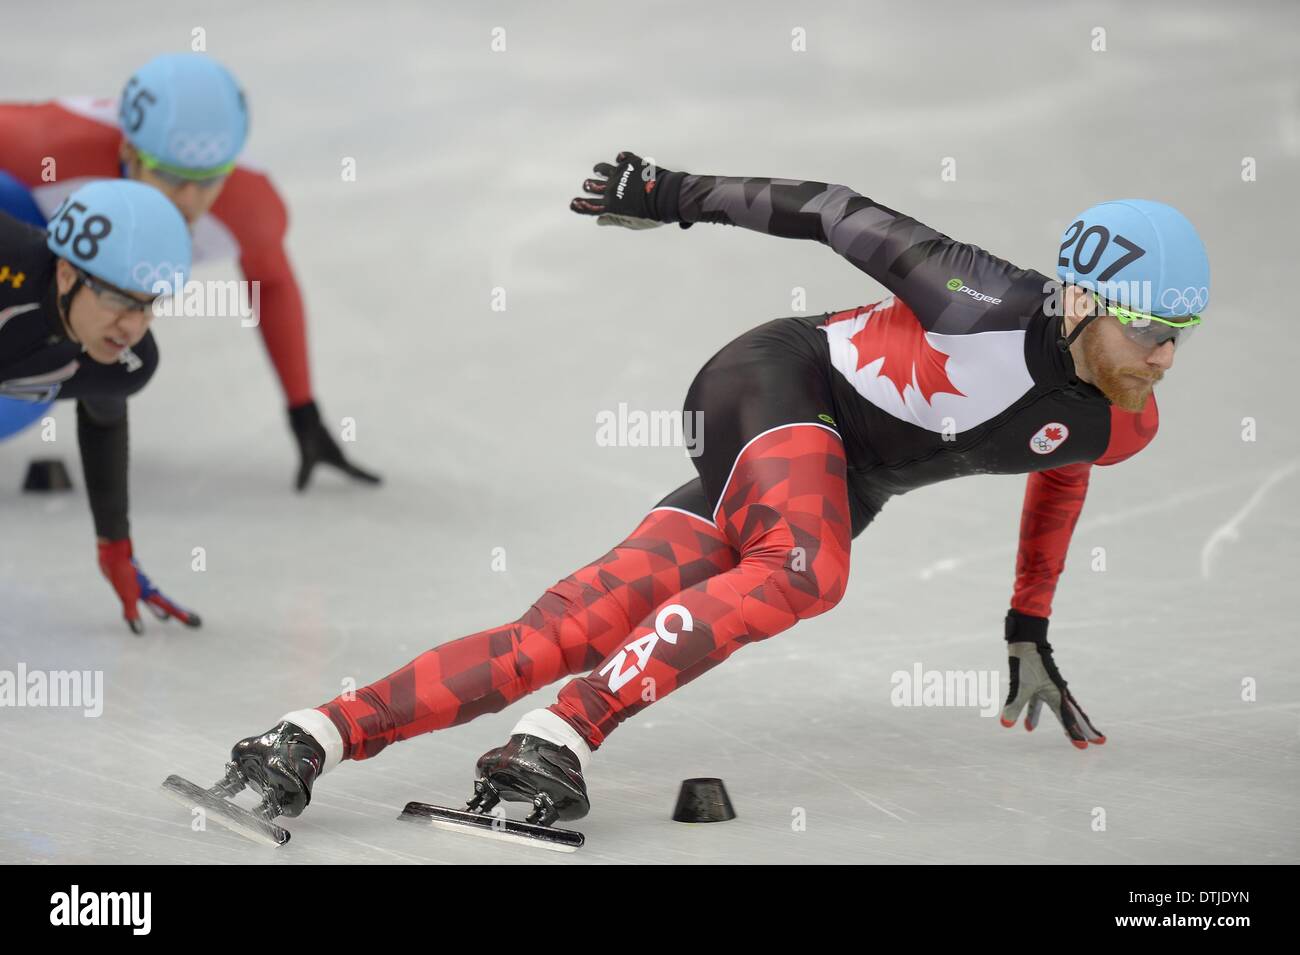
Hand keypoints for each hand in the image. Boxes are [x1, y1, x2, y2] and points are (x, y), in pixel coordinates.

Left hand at [97, 538, 201, 634]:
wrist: (115, 554)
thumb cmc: (123, 573)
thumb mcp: (127, 596)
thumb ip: (133, 613)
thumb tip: (139, 632)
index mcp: (151, 593)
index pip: (170, 606)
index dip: (181, 615)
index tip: (194, 621)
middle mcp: (150, 590)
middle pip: (167, 604)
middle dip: (177, 613)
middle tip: (191, 619)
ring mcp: (142, 586)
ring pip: (156, 600)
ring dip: (163, 608)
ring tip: (167, 617)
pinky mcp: (132, 582)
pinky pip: (144, 595)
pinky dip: (149, 602)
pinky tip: (145, 600)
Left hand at [288, 400, 381, 491]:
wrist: (307, 417)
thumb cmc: (308, 437)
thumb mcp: (307, 458)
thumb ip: (304, 474)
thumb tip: (298, 491)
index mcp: (340, 459)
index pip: (357, 473)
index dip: (368, 478)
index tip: (381, 481)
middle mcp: (339, 454)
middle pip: (356, 469)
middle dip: (366, 476)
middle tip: (379, 480)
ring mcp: (334, 449)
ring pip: (348, 462)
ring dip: (356, 470)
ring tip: (360, 476)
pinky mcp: (327, 445)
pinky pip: (339, 458)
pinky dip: (344, 464)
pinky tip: (341, 463)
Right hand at [569, 150, 688, 229]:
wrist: (666, 197)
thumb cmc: (651, 215)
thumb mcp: (632, 223)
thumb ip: (614, 220)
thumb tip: (599, 220)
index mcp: (611, 206)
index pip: (590, 206)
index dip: (580, 205)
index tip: (573, 203)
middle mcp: (611, 188)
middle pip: (593, 185)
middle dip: (589, 186)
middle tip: (588, 185)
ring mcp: (620, 174)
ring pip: (603, 169)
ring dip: (599, 170)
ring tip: (597, 170)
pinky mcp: (631, 164)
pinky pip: (622, 158)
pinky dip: (621, 159)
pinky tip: (620, 160)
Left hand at [999, 609, 1104, 748]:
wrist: (1026, 641)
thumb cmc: (1028, 661)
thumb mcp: (1020, 685)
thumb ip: (1014, 706)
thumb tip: (1006, 725)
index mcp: (1057, 694)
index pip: (1068, 719)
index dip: (1075, 734)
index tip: (1084, 747)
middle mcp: (1057, 693)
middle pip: (1074, 715)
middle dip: (1085, 729)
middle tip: (1100, 742)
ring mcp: (1049, 689)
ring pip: (1061, 711)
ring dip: (1066, 724)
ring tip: (1073, 739)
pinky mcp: (1038, 685)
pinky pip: (1039, 704)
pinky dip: (1035, 715)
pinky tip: (1028, 728)